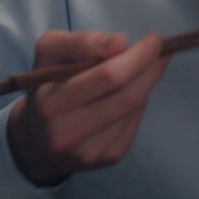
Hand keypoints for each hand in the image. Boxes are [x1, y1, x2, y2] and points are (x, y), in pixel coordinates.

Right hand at [5, 30, 168, 185]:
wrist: (37, 138)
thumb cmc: (47, 85)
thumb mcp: (50, 52)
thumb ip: (82, 41)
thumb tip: (121, 43)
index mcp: (51, 103)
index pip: (107, 77)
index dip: (137, 57)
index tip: (154, 40)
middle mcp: (68, 134)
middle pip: (127, 96)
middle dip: (150, 69)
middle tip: (160, 51)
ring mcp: (91, 151)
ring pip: (135, 109)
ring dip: (146, 83)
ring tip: (144, 67)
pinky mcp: (107, 158)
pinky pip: (134, 123)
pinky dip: (138, 102)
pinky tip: (129, 92)